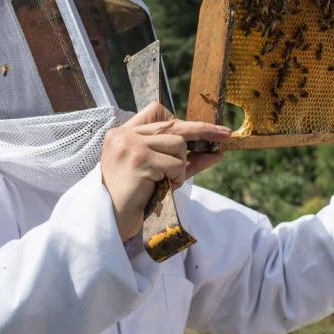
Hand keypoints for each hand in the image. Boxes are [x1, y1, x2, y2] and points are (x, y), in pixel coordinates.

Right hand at [101, 102, 230, 239]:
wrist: (108, 220)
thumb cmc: (131, 199)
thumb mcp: (155, 172)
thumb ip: (179, 159)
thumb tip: (215, 152)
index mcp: (123, 133)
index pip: (156, 113)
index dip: (182, 120)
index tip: (203, 128)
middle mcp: (124, 134)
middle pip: (173, 125)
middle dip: (203, 130)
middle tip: (225, 134)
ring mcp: (131, 145)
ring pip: (178, 144)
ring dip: (181, 166)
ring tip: (167, 181)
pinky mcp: (140, 159)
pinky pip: (175, 164)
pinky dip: (176, 178)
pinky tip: (163, 187)